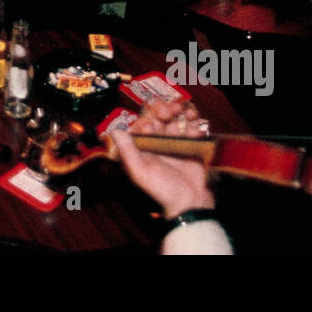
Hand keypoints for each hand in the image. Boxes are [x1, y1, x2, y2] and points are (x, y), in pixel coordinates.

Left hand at [114, 100, 215, 218]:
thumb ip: (127, 151)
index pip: (141, 123)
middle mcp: (157, 143)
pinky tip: (196, 130)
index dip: (147, 118)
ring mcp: (174, 143)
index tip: (155, 121)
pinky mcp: (190, 145)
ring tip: (187, 116)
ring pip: (175, 119)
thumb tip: (115, 130)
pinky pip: (191, 127)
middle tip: (172, 111)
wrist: (190, 202)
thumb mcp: (140, 171)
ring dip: (181, 113)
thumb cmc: (163, 190)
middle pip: (159, 117)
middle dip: (165, 110)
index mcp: (142, 148)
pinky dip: (194, 124)